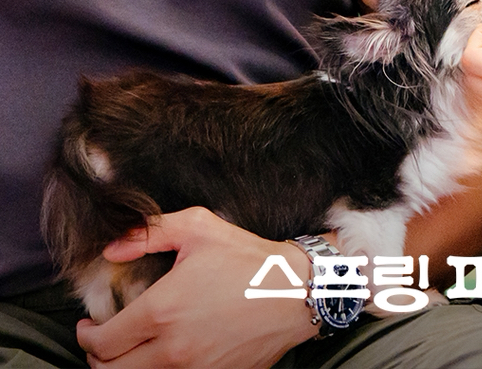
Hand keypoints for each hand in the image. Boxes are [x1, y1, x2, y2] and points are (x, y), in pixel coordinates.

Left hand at [76, 208, 315, 368]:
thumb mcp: (199, 228)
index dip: (86, 336)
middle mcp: (171, 348)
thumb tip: (111, 248)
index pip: (102, 342)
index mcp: (162, 311)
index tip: (87, 325)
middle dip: (97, 359)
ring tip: (128, 350)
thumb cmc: (247, 258)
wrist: (294, 291)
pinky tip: (163, 353)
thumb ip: (149, 234)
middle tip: (100, 342)